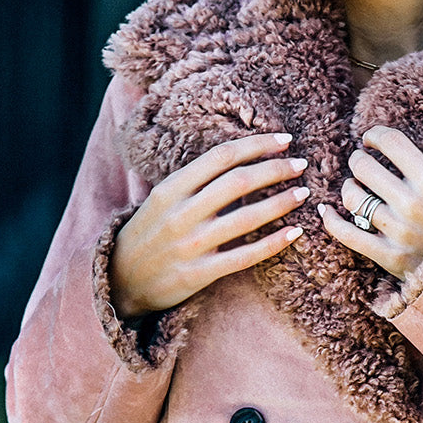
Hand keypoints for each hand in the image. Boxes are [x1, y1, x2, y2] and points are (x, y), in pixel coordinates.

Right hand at [110, 133, 307, 317]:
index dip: (257, 145)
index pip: (221, 156)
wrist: (119, 281)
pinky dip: (273, 243)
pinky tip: (294, 232)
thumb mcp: (161, 199)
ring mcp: (190, 245)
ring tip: (303, 194)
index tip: (284, 140)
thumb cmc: (148, 234)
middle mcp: (180, 213)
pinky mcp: (199, 273)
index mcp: (170, 188)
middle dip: (276, 169)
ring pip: (247, 218)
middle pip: (238, 182)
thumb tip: (241, 158)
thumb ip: (194, 181)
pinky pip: (245, 256)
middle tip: (302, 165)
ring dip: (281, 202)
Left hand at [318, 125, 422, 279]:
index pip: (391, 142)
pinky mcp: (388, 257)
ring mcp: (398, 232)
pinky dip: (331, 219)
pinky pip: (345, 233)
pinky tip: (326, 210)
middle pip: (363, 166)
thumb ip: (422, 168)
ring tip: (356, 189)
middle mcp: (413, 204)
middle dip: (358, 161)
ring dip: (349, 189)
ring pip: (352, 197)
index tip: (370, 140)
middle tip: (362, 164)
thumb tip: (382, 142)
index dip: (375, 135)